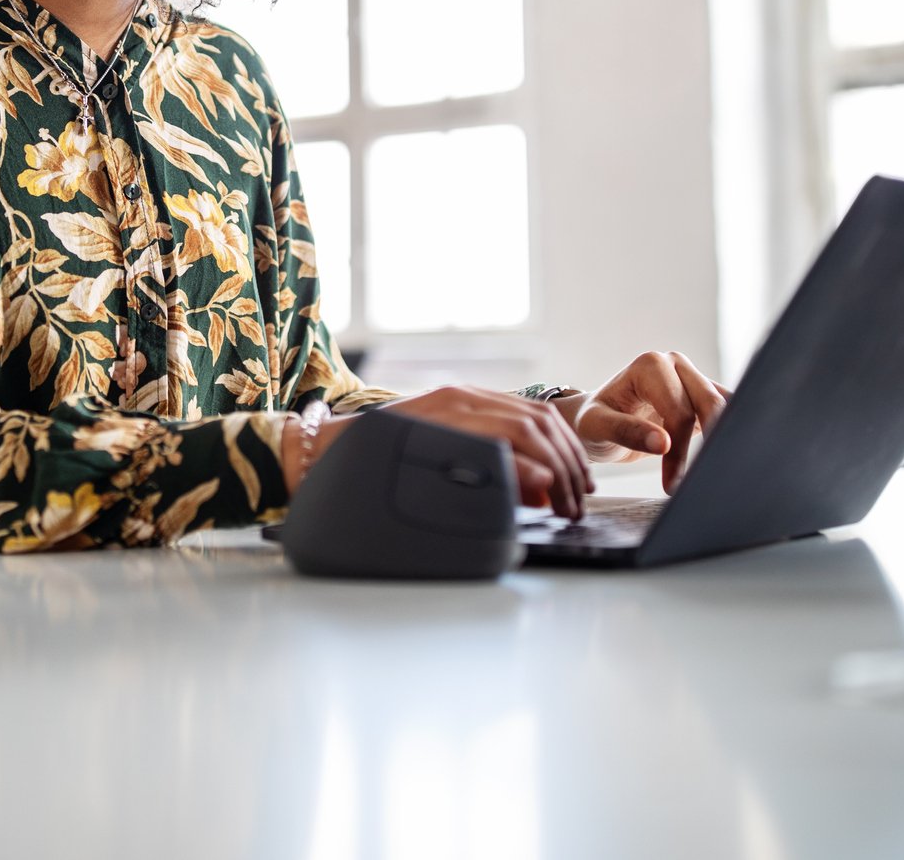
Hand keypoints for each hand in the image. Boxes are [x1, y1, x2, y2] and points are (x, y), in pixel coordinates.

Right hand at [299, 385, 594, 518]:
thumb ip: (482, 466)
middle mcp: (462, 397)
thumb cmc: (377, 464)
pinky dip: (524, 464)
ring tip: (564, 506)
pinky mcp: (437, 428)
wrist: (323, 454)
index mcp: (464, 400)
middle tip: (579, 502)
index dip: (566, 449)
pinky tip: (539, 487)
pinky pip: (494, 442)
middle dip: (569, 463)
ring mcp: (449, 410)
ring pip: (526, 429)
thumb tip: (536, 490)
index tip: (580, 482)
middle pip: (539, 421)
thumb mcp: (439, 456)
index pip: (535, 415)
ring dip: (555, 469)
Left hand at [555, 351, 729, 493]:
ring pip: (726, 407)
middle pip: (710, 405)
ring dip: (725, 439)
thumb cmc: (592, 421)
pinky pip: (728, 411)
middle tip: (703, 482)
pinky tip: (722, 461)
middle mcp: (675, 364)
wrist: (596, 420)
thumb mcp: (597, 426)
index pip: (679, 411)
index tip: (672, 484)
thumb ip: (626, 431)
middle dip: (709, 445)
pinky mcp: (702, 395)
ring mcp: (692, 377)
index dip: (679, 450)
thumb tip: (663, 444)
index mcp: (650, 366)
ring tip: (716, 474)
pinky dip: (729, 434)